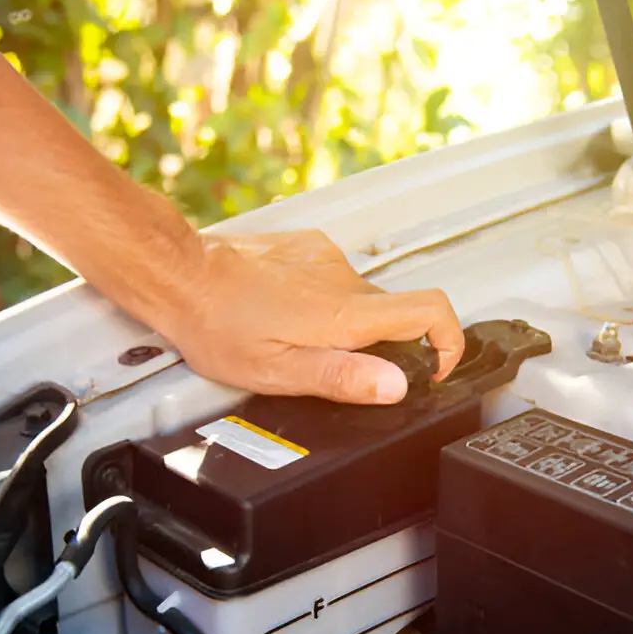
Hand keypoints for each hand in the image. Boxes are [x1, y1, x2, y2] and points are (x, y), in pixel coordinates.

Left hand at [155, 230, 464, 404]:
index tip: (437, 368)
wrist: (181, 274)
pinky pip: (335, 279)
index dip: (451, 343)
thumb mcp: (277, 372)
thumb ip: (342, 378)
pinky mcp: (309, 247)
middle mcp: (344, 278)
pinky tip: (285, 313)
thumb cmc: (217, 324)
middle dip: (380, 347)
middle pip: (396, 313)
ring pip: (360, 299)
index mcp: (344, 313)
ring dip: (344, 325)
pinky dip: (323, 301)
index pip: (433, 311)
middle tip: (339, 368)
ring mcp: (327, 258)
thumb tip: (396, 386)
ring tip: (297, 340)